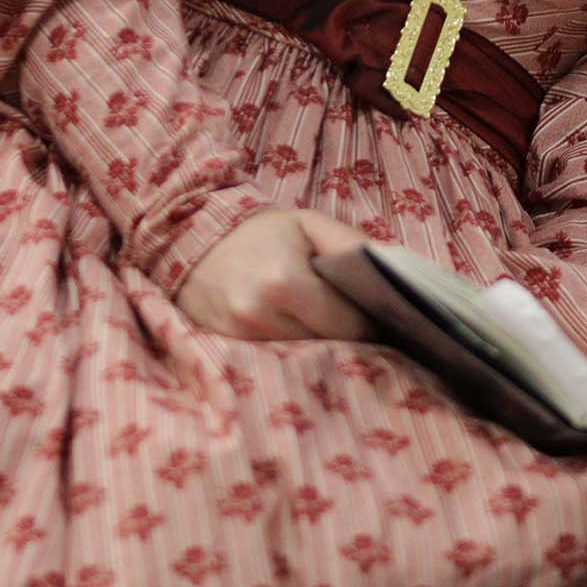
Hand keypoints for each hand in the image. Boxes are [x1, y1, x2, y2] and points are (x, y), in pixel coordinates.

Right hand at [175, 207, 377, 342]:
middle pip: (329, 348)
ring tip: (316, 324)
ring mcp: (240, 340)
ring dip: (317, 347)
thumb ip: (352, 245)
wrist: (190, 238)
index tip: (369, 314)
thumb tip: (396, 269)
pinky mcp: (225, 352)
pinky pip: (275, 362)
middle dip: (344, 337)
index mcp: (286, 282)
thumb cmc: (259, 232)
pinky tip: (291, 334)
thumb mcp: (308, 224)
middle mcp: (260, 317)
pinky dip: (289, 353)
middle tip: (346, 320)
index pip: (351, 327)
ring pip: (304, 361)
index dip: (366, 322)